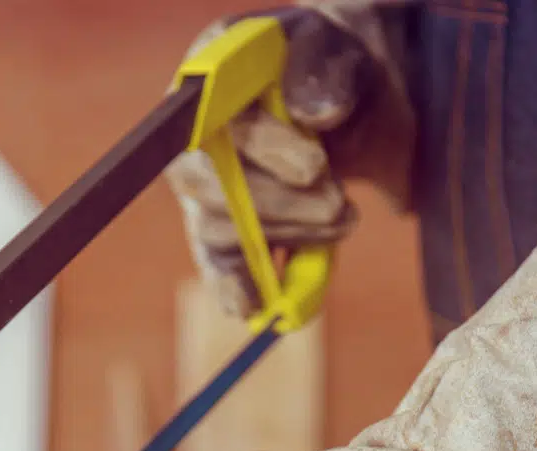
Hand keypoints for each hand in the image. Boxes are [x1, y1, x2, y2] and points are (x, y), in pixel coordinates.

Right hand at [166, 3, 413, 317]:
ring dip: (283, 236)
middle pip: (209, 184)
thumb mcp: (338, 56)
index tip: (315, 167)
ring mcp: (202, 182)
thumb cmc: (333, 68)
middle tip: (340, 206)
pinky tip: (253, 309)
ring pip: (217, 228)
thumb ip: (323, 74)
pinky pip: (216, 263)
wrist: (345, 98)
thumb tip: (314, 114)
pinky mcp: (222, 224)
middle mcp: (191, 131)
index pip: (217, 117)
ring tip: (343, 221)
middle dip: (278, 204)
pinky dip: (234, 287)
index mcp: (211, 71)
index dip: (263, 148)